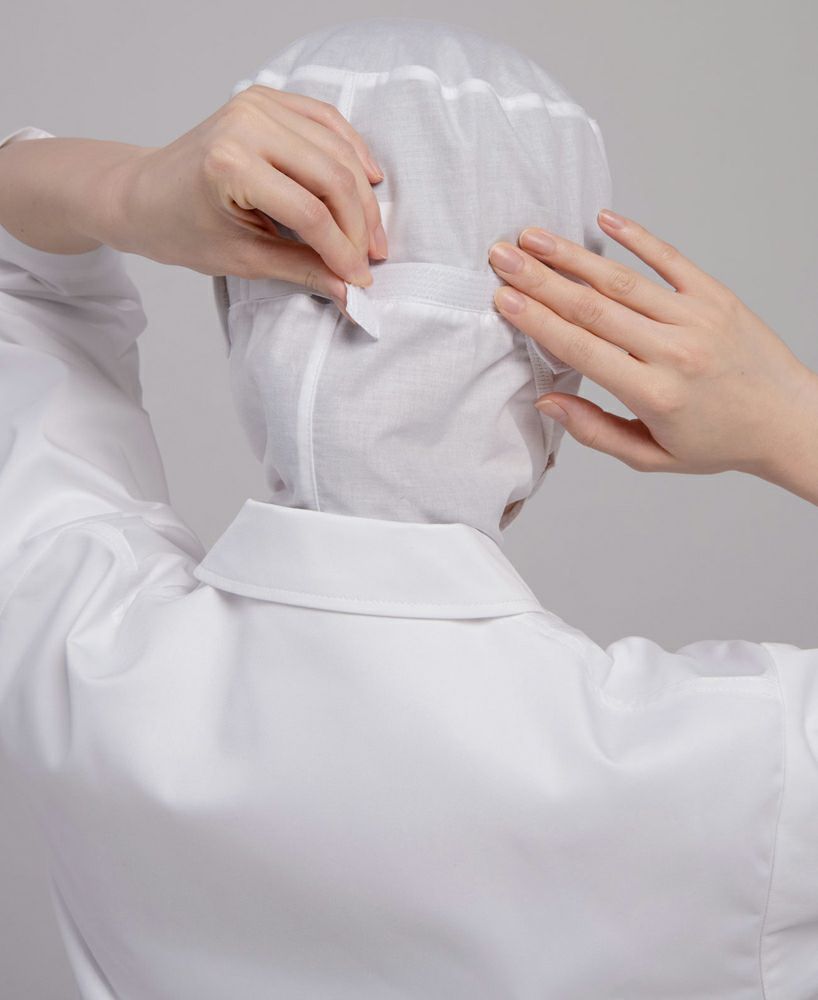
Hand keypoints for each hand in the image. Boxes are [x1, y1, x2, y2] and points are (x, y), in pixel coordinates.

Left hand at [0, 85, 388, 304]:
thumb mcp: (241, 259)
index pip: (309, 213)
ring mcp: (257, 105)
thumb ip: (300, 270)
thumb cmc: (180, 228)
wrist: (142, 193)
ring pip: (336, 150)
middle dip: (359, 225)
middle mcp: (246, 125)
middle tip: (373, 259)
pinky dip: (352, 151)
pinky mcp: (266, 99)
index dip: (342, 251)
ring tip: (373, 233)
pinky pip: (326, 121)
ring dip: (362, 194)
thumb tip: (348, 290)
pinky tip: (369, 180)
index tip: (359, 280)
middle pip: (331, 178)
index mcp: (230, 165)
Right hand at [488, 210, 817, 504]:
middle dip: (540, 279)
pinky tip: (604, 220)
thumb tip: (545, 402)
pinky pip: (671, 260)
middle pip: (593, 308)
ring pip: (623, 280)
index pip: (582, 349)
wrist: (788, 421)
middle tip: (501, 257)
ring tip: (534, 237)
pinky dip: (637, 237)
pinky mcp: (716, 297)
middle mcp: (673, 351)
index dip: (537, 322)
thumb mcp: (652, 456)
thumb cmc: (718, 441)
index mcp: (653, 394)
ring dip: (573, 256)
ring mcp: (696, 318)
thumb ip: (595, 431)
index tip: (503, 299)